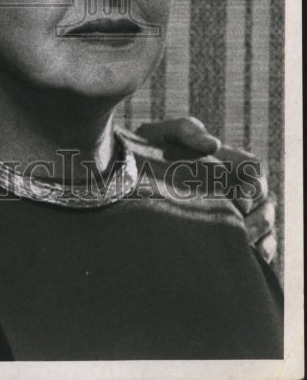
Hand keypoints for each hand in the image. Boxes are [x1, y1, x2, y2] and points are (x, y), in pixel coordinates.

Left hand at [134, 117, 276, 263]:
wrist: (119, 180)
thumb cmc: (142, 152)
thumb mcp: (159, 135)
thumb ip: (185, 130)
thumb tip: (214, 144)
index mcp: (221, 158)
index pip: (254, 168)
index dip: (252, 183)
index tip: (238, 199)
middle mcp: (231, 184)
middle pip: (263, 197)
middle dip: (259, 211)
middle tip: (241, 226)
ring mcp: (231, 210)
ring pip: (265, 221)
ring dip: (261, 231)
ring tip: (243, 241)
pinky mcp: (226, 234)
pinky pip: (259, 244)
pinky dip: (262, 250)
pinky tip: (249, 255)